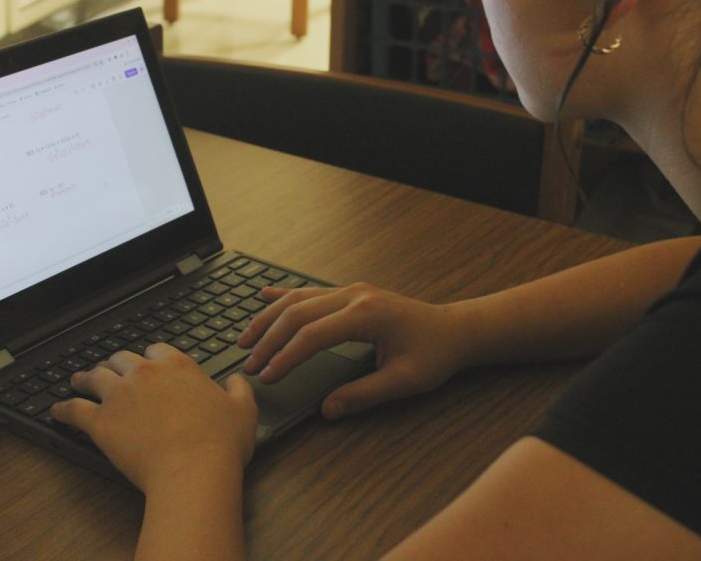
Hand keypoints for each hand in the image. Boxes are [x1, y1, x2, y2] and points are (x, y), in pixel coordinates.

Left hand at [50, 344, 256, 492]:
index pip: (156, 350)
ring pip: (94, 377)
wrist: (193, 469)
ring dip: (84, 378)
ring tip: (77, 380)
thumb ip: (239, 390)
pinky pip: (75, 410)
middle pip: (121, 359)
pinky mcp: (101, 422)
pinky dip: (63, 409)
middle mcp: (144, 373)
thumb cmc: (220, 443)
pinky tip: (56, 411)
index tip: (146, 364)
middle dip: (114, 363)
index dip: (149, 357)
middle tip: (109, 370)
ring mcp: (119, 396)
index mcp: (177, 365)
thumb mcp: (243, 410)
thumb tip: (237, 380)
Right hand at [238, 283, 469, 419]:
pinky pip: (311, 291)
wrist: (454, 330)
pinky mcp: (352, 293)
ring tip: (246, 337)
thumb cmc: (433, 355)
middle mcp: (354, 296)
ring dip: (270, 317)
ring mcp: (352, 291)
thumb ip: (364, 394)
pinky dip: (285, 295)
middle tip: (250, 364)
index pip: (312, 335)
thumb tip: (327, 410)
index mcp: (366, 315)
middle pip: (298, 313)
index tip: (268, 377)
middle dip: (269, 339)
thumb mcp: (403, 381)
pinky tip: (264, 295)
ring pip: (299, 299)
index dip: (286, 357)